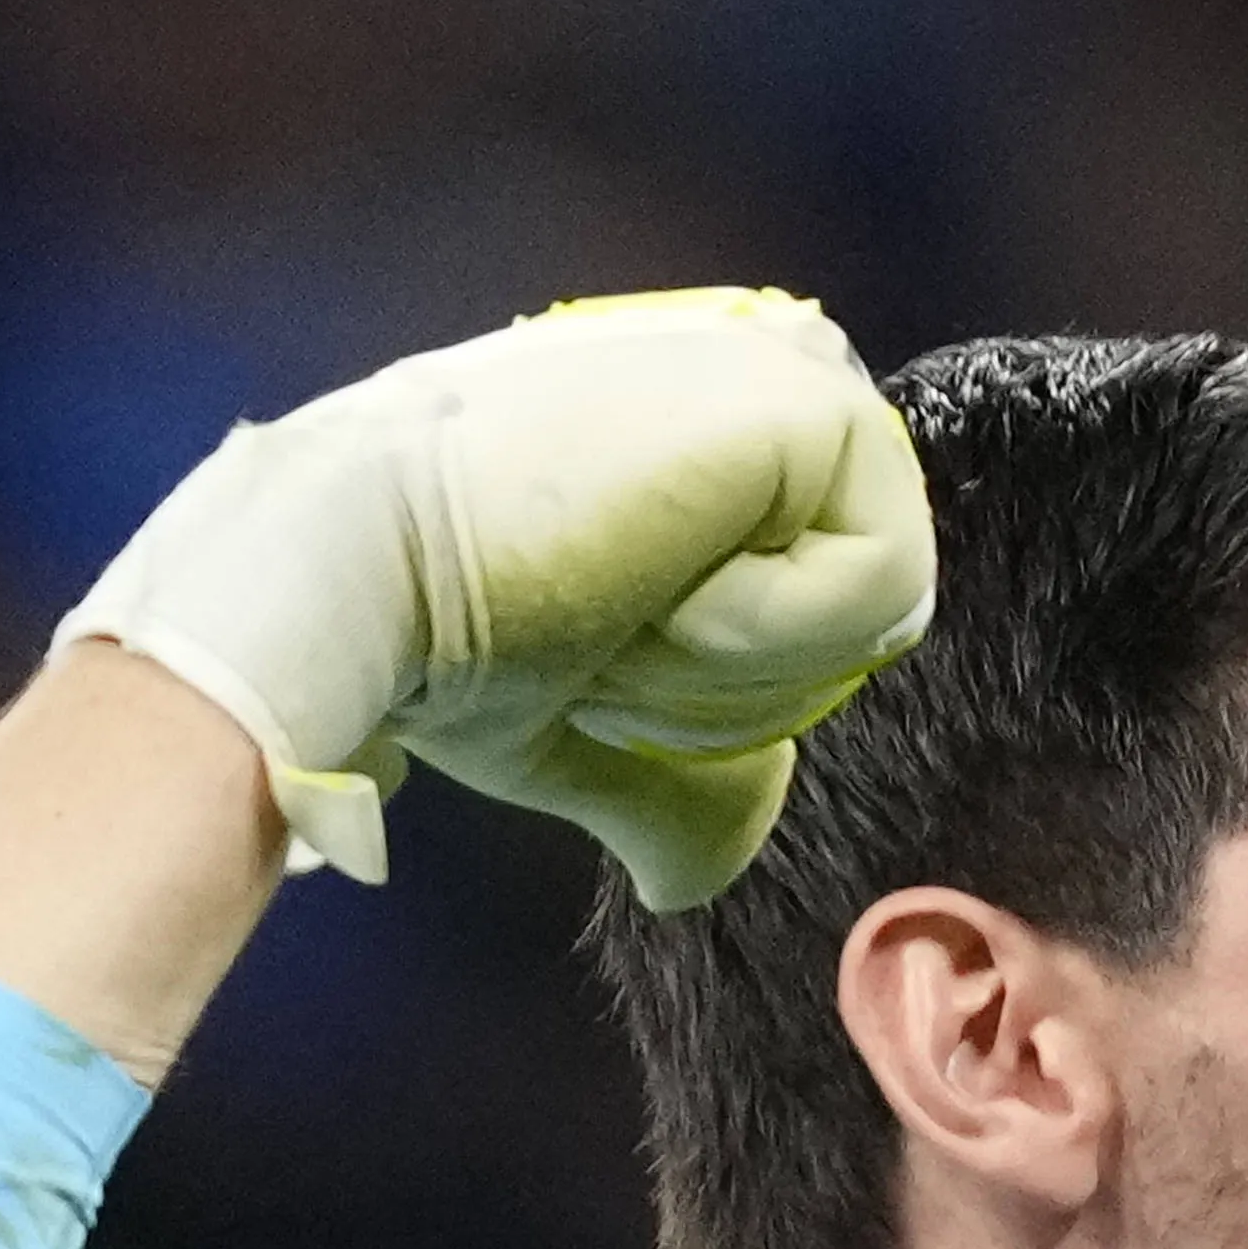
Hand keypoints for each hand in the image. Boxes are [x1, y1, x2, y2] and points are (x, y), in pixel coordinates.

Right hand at [64, 287, 936, 916]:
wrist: (364, 580)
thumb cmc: (437, 639)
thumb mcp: (574, 721)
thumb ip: (673, 783)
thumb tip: (696, 872)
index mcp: (714, 430)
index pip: (828, 594)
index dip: (729, 674)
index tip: (602, 649)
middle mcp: (764, 378)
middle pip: (867, 620)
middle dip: (737, 684)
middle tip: (605, 624)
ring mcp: (792, 376)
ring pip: (883, 613)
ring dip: (739, 662)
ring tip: (614, 594)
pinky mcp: (814, 400)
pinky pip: (882, 584)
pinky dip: (761, 630)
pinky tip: (647, 577)